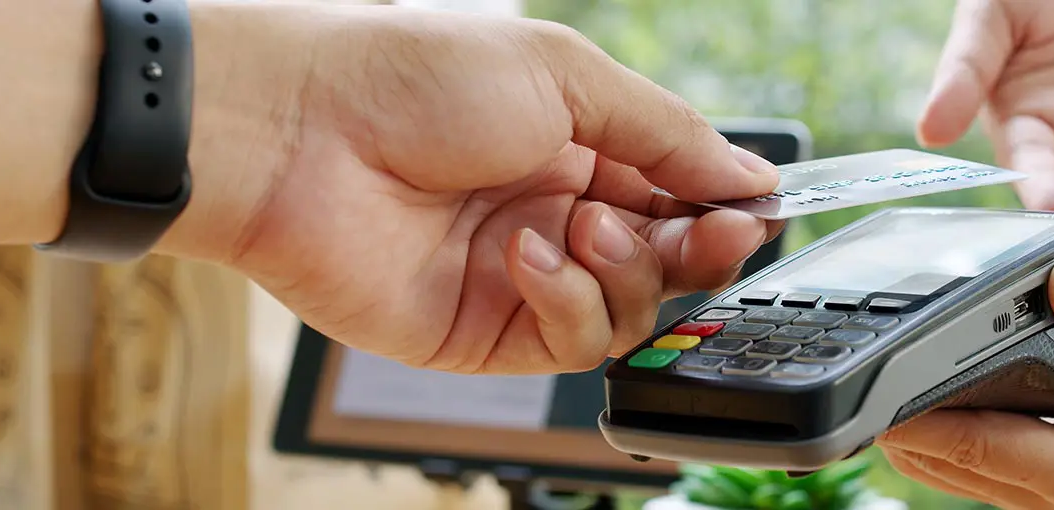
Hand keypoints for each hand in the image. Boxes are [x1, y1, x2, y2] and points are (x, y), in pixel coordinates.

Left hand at [164, 3, 781, 373]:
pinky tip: (525, 257)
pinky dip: (569, 303)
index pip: (679, 190)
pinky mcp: (485, 333)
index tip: (754, 207)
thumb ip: (665, 132)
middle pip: (669, 258)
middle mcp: (555, 212)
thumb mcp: (565, 76)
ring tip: (577, 225)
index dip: (722, 203)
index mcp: (576, 143)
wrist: (299, 133)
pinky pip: (572, 343)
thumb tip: (750, 176)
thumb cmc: (413, 78)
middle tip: (711, 232)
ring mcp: (522, 276)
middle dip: (700, 247)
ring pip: (632, 309)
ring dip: (625, 270)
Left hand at [873, 258, 1053, 508]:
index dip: (930, 420)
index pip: (996, 451)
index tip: (874, 389)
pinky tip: (910, 386)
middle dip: (908, 424)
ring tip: (862, 377)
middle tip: (848, 372)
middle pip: (964, 469)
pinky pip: (983, 460)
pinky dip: (948, 427)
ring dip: (918, 430)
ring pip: (964, 473)